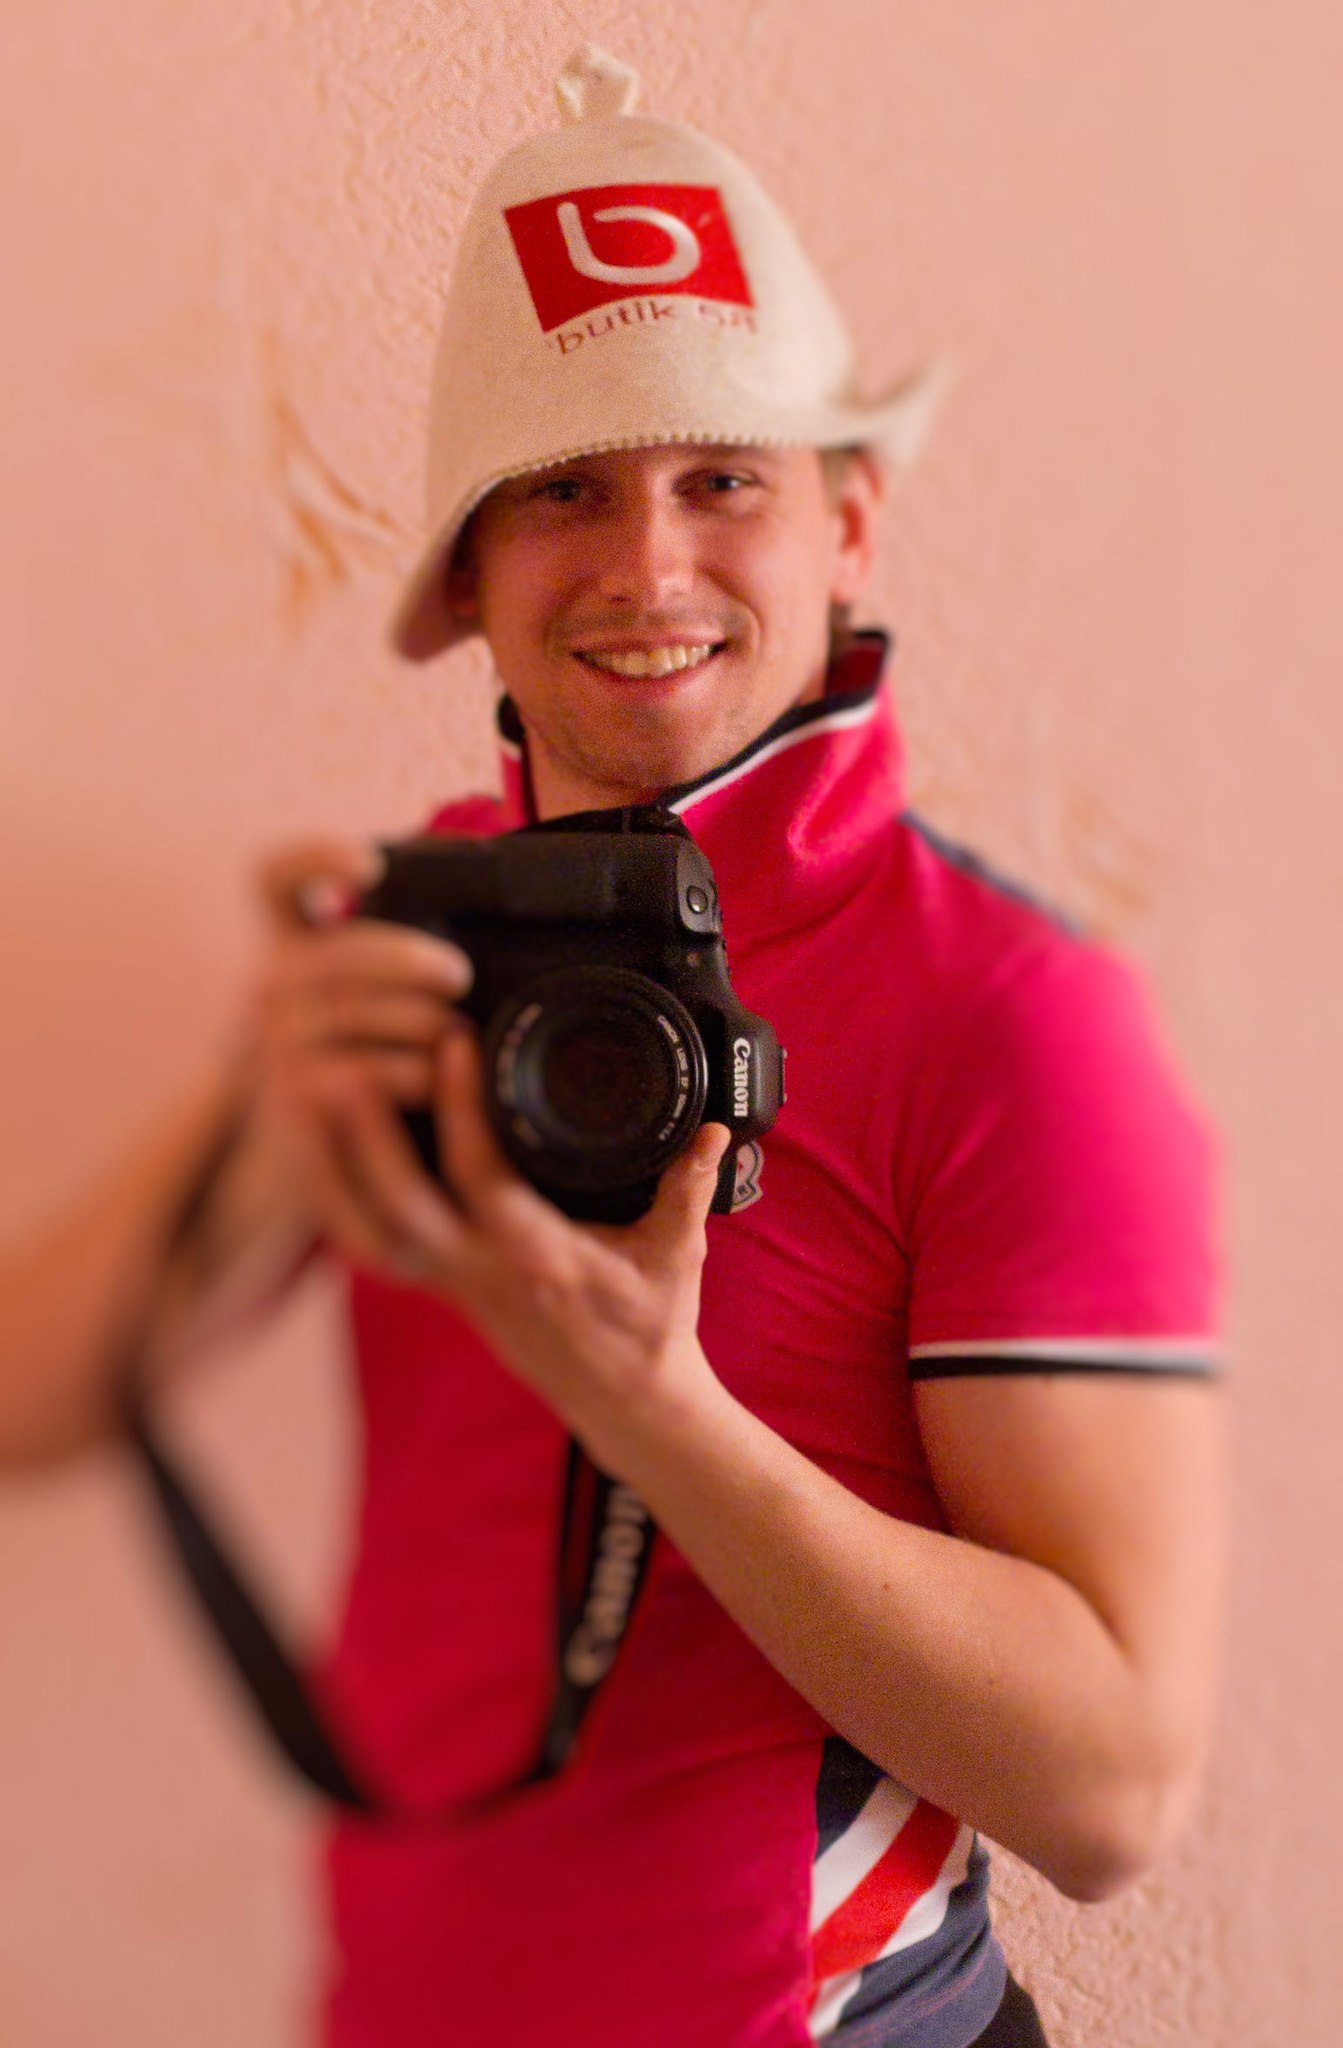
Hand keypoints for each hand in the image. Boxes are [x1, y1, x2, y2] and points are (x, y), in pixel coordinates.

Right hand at [245, 838, 473, 1268]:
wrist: (304, 1165)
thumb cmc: (365, 1066)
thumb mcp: (371, 1002)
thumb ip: (403, 960)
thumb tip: (493, 896)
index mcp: (293, 944)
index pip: (278, 878)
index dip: (315, 858)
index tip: (369, 865)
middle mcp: (272, 985)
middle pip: (340, 952)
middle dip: (407, 958)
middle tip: (458, 976)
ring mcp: (275, 1043)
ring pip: (356, 1013)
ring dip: (420, 1023)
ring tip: (458, 1038)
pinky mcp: (291, 1098)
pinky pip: (361, 1074)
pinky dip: (411, 1076)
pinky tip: (437, 1083)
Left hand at [327, 1017, 733, 1462]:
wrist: (629, 1405)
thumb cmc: (653, 1328)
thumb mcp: (679, 1254)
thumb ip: (689, 1187)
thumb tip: (713, 1128)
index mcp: (543, 1258)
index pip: (485, 1179)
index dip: (463, 1110)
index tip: (453, 1044)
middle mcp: (488, 1276)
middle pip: (400, 1208)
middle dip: (367, 1139)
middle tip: (347, 1065)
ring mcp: (460, 1288)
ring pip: (374, 1231)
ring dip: (339, 1169)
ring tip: (315, 1100)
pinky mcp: (450, 1291)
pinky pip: (380, 1246)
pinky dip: (348, 1201)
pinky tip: (327, 1153)